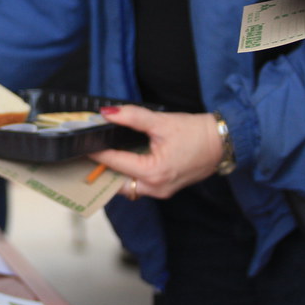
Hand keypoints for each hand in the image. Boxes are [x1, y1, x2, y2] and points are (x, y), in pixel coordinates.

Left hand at [88, 106, 221, 200]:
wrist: (223, 142)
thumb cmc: (196, 133)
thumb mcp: (161, 122)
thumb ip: (132, 117)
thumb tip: (107, 113)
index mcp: (153, 173)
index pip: (114, 162)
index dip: (95, 152)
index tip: (81, 144)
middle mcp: (155, 188)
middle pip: (116, 182)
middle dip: (101, 169)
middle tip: (86, 153)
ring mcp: (161, 191)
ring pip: (126, 186)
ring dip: (114, 173)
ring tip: (101, 155)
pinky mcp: (165, 188)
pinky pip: (138, 185)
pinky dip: (127, 174)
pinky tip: (121, 160)